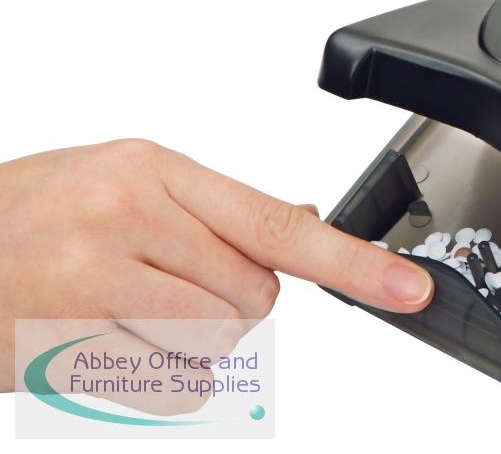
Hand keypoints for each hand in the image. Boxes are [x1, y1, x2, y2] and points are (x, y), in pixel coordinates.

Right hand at [0, 140, 432, 394]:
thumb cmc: (35, 209)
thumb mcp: (126, 177)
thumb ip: (213, 205)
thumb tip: (300, 217)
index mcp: (155, 168)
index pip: (275, 223)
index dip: (351, 260)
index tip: (405, 288)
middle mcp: (129, 217)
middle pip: (253, 295)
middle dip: (232, 303)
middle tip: (171, 286)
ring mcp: (91, 284)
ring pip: (215, 343)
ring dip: (195, 343)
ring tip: (135, 312)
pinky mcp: (62, 348)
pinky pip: (165, 390)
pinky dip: (159, 380)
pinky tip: (113, 345)